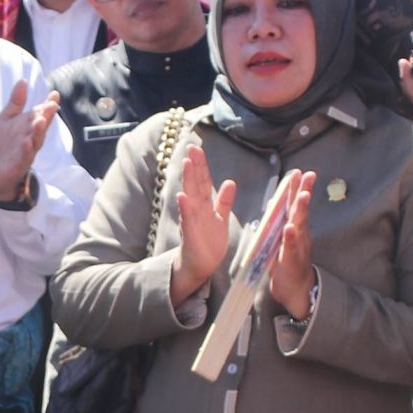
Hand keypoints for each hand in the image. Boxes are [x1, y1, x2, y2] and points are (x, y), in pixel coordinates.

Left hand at [0, 82, 58, 202]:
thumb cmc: (3, 144)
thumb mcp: (6, 119)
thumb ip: (16, 103)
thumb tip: (23, 80)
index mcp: (28, 126)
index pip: (41, 113)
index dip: (48, 104)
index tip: (55, 94)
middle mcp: (30, 138)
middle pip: (41, 126)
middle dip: (47, 116)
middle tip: (52, 105)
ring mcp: (25, 152)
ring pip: (35, 141)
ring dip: (39, 132)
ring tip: (41, 120)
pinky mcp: (17, 165)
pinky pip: (23, 157)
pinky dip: (26, 150)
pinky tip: (26, 142)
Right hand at [170, 142, 236, 305]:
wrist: (200, 265)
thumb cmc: (209, 242)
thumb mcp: (221, 218)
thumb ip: (224, 201)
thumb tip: (230, 181)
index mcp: (205, 205)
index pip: (203, 181)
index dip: (201, 165)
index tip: (197, 147)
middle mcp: (196, 209)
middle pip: (195, 184)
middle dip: (193, 166)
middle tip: (190, 147)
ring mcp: (192, 221)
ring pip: (190, 197)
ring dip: (188, 180)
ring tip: (187, 163)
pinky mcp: (190, 235)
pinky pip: (187, 220)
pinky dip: (185, 208)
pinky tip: (182, 196)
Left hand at [267, 172, 319, 320]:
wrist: (295, 289)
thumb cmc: (287, 262)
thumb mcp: (281, 238)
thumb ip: (278, 221)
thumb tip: (273, 202)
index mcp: (294, 227)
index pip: (295, 204)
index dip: (297, 188)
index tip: (299, 172)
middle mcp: (299, 234)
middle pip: (301, 210)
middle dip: (303, 191)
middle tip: (307, 174)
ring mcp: (298, 246)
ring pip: (300, 225)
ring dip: (301, 210)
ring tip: (303, 196)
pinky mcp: (293, 260)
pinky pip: (292, 247)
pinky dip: (291, 237)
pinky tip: (290, 228)